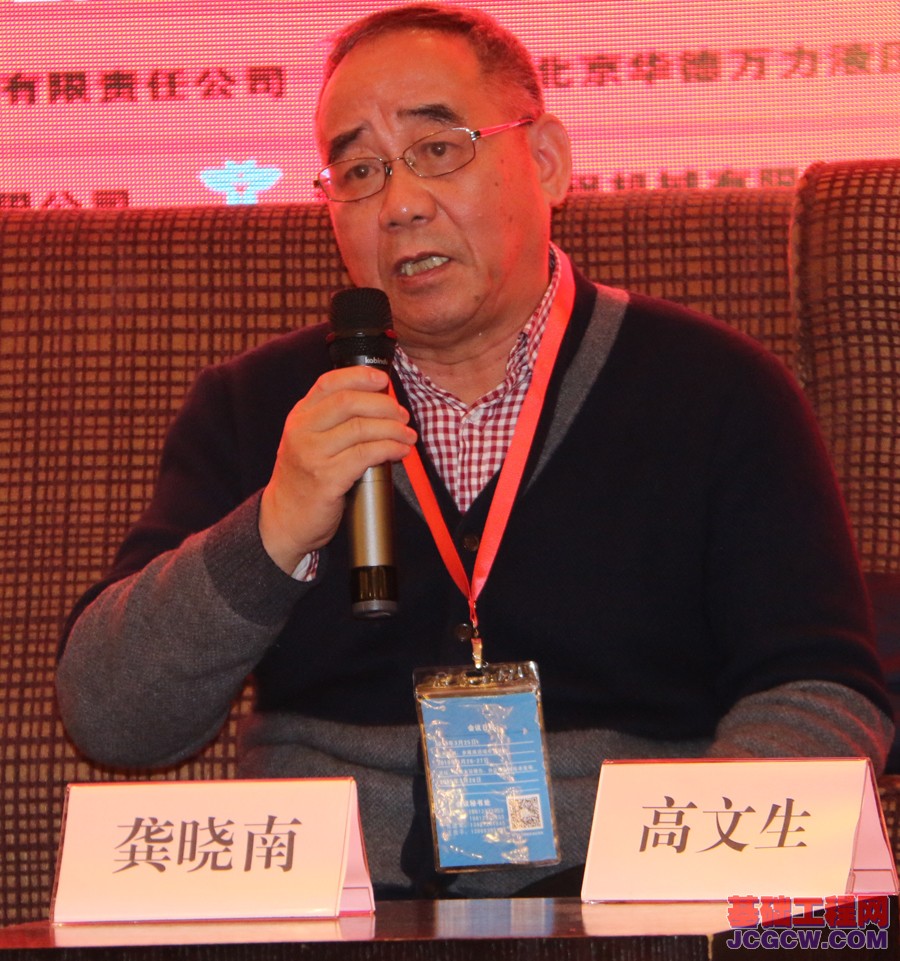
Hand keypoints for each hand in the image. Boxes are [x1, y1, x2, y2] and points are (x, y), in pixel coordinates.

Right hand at [259, 366, 415, 572]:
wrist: (284, 519)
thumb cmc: (304, 479)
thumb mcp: (308, 440)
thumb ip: (331, 420)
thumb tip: (378, 401)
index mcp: (299, 417)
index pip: (329, 383)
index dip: (360, 376)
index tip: (384, 379)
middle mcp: (302, 431)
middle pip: (349, 402)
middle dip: (384, 405)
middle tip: (402, 414)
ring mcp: (312, 455)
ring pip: (361, 428)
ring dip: (392, 429)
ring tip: (408, 435)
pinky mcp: (326, 479)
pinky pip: (366, 456)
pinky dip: (389, 449)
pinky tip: (400, 451)